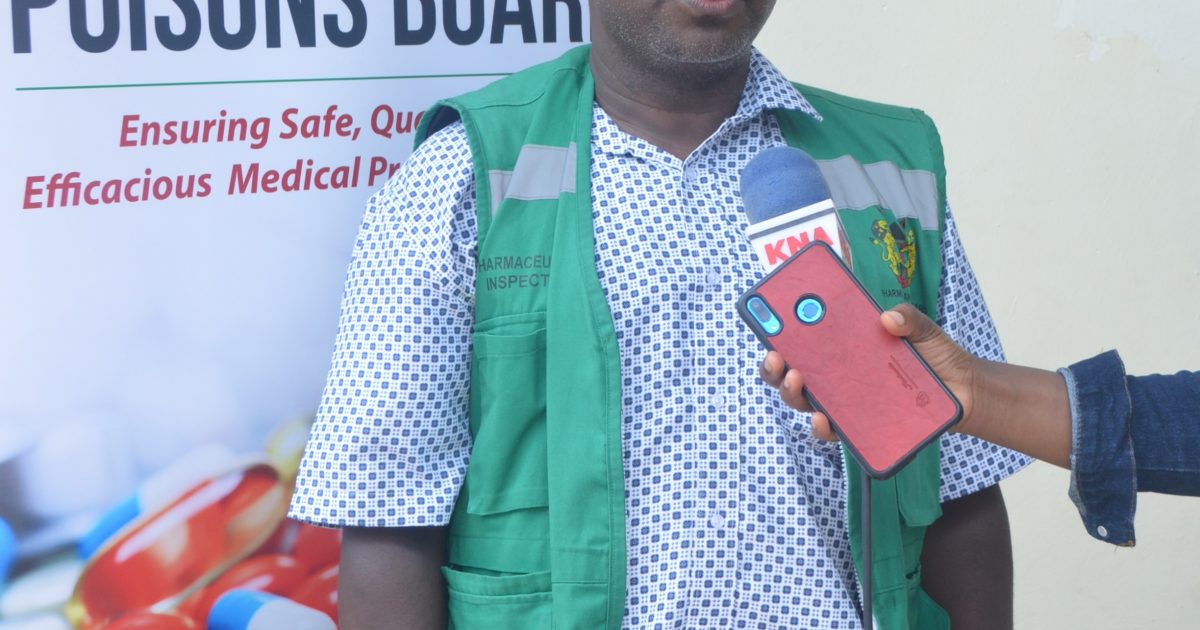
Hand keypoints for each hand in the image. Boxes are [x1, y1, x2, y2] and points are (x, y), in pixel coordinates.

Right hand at [760, 303, 978, 439]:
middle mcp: (836, 374)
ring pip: (804, 400)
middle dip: (774, 365)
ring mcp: (845, 401)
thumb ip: (908, 318)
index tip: (769, 322)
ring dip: (791, 392)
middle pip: (791, 371)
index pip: (801, 338)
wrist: (963, 391)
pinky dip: (822, 426)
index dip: (778, 331)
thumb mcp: (922, 329)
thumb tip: (888, 318)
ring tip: (797, 380)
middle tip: (778, 356)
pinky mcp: (859, 425)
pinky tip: (822, 419)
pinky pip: (832, 430)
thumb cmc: (935, 355)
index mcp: (842, 345)